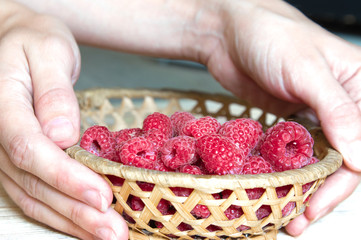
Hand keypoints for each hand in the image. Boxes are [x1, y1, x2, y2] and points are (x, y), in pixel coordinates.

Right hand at [0, 1, 127, 238]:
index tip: (101, 196)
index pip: (30, 149)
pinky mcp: (16, 160)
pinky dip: (61, 211)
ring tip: (107, 235)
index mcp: (3, 105)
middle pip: (35, 182)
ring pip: (34, 195)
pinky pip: (34, 192)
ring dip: (72, 220)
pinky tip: (85, 223)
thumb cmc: (34, 42)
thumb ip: (53, 92)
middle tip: (113, 232)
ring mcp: (4, 152)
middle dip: (76, 210)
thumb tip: (62, 133)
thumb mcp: (48, 52)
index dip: (66, 176)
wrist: (17, 42)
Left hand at [202, 0, 360, 235]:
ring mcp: (311, 116)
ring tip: (285, 212)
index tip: (317, 204)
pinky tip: (276, 188)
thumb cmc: (270, 36)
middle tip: (299, 218)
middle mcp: (340, 106)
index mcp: (359, 87)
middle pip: (341, 160)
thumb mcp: (307, 70)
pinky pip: (291, 153)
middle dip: (322, 192)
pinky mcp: (285, 122)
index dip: (343, 181)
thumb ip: (338, 112)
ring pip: (316, 161)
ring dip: (303, 188)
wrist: (227, 32)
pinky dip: (286, 172)